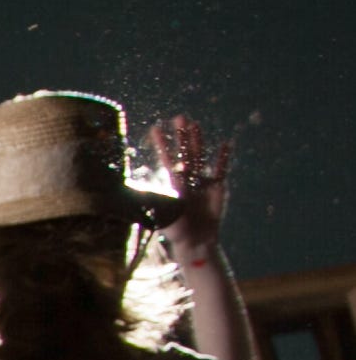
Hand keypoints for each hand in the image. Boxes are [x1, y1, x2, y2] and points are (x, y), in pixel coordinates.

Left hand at [148, 115, 231, 260]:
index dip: (162, 145)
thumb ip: (152, 203)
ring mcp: (202, 182)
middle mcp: (187, 179)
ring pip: (201, 157)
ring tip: (195, 125)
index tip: (155, 128)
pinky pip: (221, 170)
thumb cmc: (176, 231)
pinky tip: (225, 144)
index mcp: (172, 184)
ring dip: (199, 142)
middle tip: (179, 117)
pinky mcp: (217, 188)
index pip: (166, 159)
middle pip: (185, 153)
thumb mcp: (161, 215)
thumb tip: (134, 195)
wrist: (196, 241)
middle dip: (182, 137)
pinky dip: (223, 158)